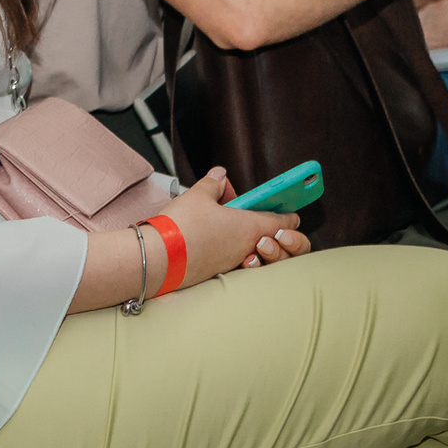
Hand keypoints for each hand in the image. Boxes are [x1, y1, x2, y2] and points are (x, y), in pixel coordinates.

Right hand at [158, 167, 305, 283]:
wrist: (158, 259)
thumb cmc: (180, 228)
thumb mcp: (197, 195)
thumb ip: (212, 184)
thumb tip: (219, 176)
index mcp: (250, 227)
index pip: (283, 222)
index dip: (287, 214)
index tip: (289, 210)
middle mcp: (247, 248)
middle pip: (270, 236)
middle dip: (265, 224)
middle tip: (253, 211)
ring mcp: (233, 262)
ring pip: (251, 247)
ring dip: (245, 235)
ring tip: (226, 220)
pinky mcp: (218, 271)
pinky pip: (234, 257)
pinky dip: (230, 245)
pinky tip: (213, 235)